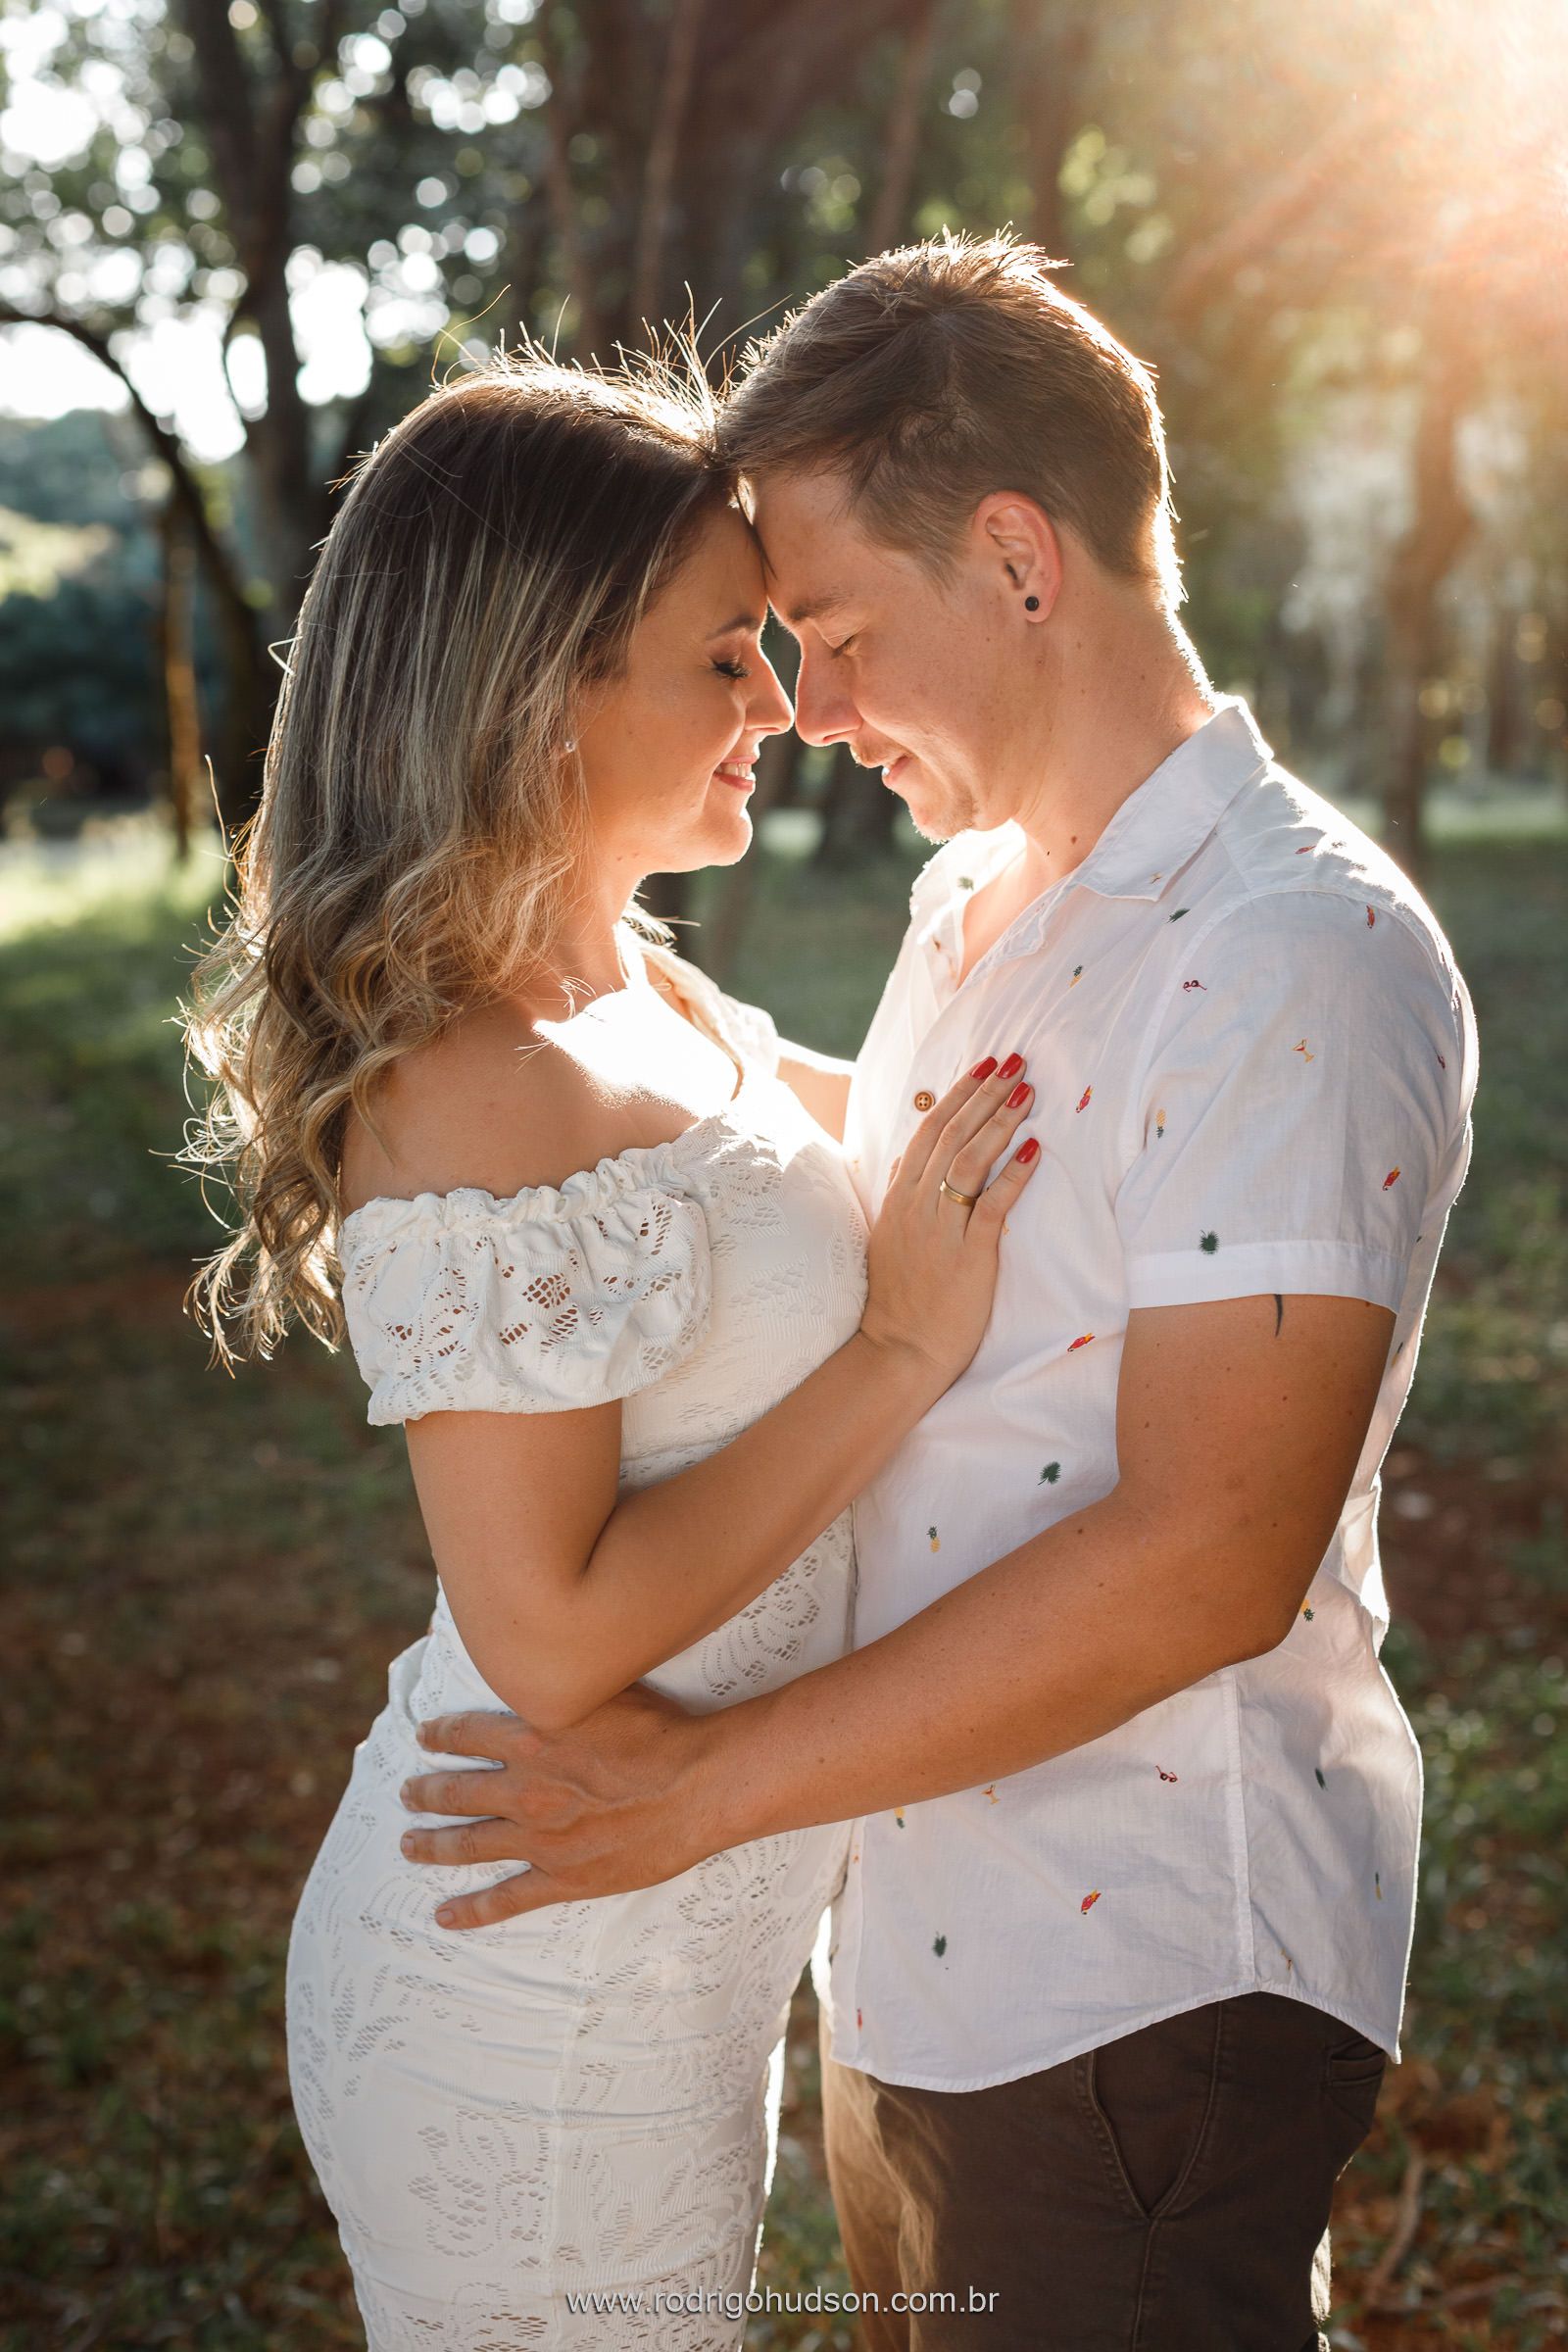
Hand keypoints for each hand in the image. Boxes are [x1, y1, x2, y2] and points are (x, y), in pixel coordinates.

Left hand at [397, 1683, 728, 1928]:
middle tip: (406, 1794)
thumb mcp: (607, 1687)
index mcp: (531, 1737)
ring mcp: (541, 1838)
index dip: (440, 1736)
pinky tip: (445, 1916)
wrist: (700, 1784)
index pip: (467, 1734)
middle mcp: (525, 1788)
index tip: (424, 1738)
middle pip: (458, 1792)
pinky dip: (472, 1910)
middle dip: (426, 1793)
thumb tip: (549, 1660)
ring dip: (434, 1845)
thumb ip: (568, 1685)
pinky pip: (507, 1899)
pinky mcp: (564, 1878)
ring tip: (408, 1846)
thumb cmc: (664, 1730)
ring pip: (470, 1844)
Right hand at [859, 1053, 1039, 1384]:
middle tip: (1015, 1061)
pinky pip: (992, 1205)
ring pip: (969, 1160)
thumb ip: (902, 1197)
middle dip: (985, 1094)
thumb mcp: (890, 1238)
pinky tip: (1035, 1150)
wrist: (898, 1350)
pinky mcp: (967, 1255)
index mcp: (898, 1198)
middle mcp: (916, 1206)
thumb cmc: (901, 1300)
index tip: (983, 1067)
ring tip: (1027, 1090)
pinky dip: (1014, 1174)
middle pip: (951, 1135)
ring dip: (1001, 1121)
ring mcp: (941, 1229)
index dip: (957, 1095)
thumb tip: (911, 1160)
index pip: (927, 1131)